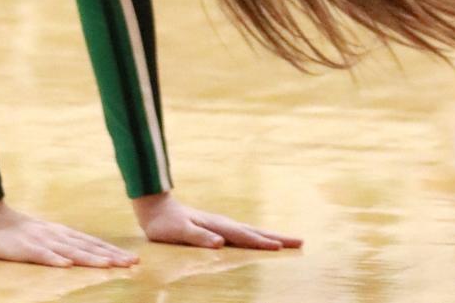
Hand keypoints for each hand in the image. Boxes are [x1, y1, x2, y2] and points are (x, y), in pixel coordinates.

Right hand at [0, 201, 137, 267]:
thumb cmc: (17, 232)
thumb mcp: (44, 236)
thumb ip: (63, 244)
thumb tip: (85, 254)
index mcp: (61, 233)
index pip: (92, 244)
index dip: (112, 252)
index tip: (133, 260)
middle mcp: (55, 235)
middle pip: (87, 247)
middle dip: (111, 256)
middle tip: (132, 263)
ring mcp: (40, 240)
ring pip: (70, 251)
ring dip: (90, 258)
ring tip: (109, 265)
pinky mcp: (24, 248)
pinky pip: (41, 255)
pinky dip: (54, 259)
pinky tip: (66, 265)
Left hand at [133, 190, 300, 251]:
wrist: (154, 207)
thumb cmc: (165, 223)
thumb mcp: (179, 232)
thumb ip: (199, 237)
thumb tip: (220, 242)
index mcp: (218, 226)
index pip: (245, 236)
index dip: (262, 243)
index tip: (281, 248)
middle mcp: (223, 224)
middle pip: (255, 232)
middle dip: (277, 237)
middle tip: (300, 241)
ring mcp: (221, 225)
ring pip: (251, 231)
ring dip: (269, 236)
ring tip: (286, 242)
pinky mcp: (216, 227)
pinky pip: (242, 234)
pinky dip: (255, 237)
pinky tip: (259, 241)